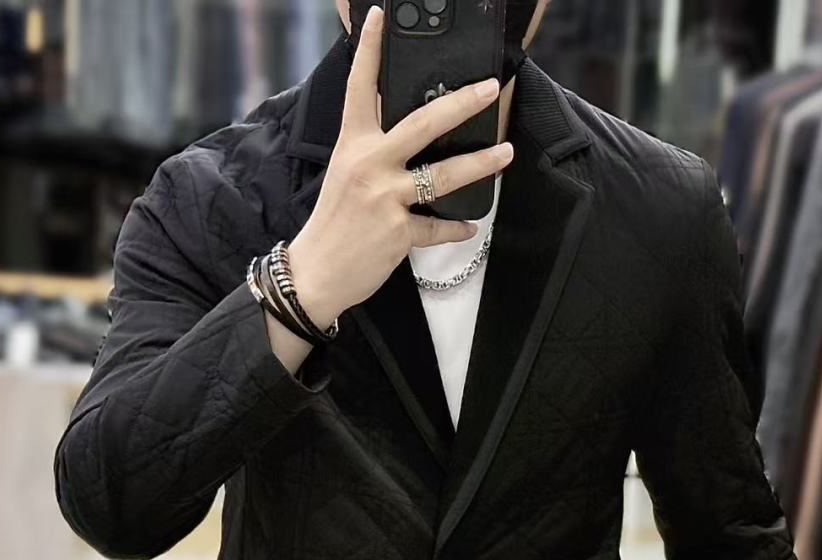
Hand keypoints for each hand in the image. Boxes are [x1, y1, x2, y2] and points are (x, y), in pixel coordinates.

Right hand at [287, 3, 513, 327]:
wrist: (316, 272)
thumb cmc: (333, 225)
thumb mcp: (344, 175)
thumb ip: (372, 150)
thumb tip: (406, 132)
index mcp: (353, 145)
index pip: (360, 88)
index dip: (370, 50)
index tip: (381, 17)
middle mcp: (369, 165)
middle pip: (423, 124)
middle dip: (462, 103)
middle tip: (489, 89)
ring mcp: (386, 197)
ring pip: (444, 175)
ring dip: (481, 164)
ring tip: (505, 154)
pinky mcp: (399, 231)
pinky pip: (438, 226)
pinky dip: (456, 228)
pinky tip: (468, 226)